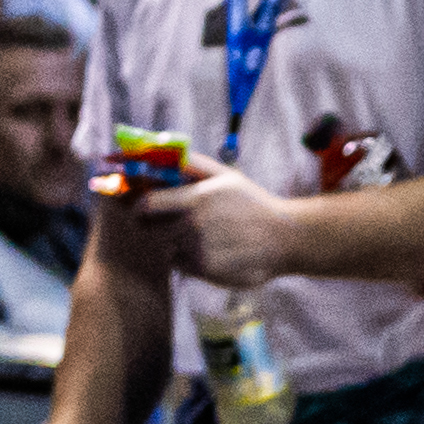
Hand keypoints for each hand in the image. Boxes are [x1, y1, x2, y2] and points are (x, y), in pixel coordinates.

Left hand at [141, 162, 304, 288]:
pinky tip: (208, 250)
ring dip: (171, 242)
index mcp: (195, 200)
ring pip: (165, 247)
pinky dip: (187, 258)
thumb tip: (159, 152)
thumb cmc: (253, 203)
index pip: (145, 205)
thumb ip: (192, 164)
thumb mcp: (226, 176)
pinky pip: (181, 264)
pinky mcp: (206, 271)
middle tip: (165, 223)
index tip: (141, 209)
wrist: (286, 237)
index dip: (137, 207)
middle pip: (150, 230)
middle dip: (152, 226)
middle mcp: (193, 226)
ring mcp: (199, 251)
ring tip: (196, 236)